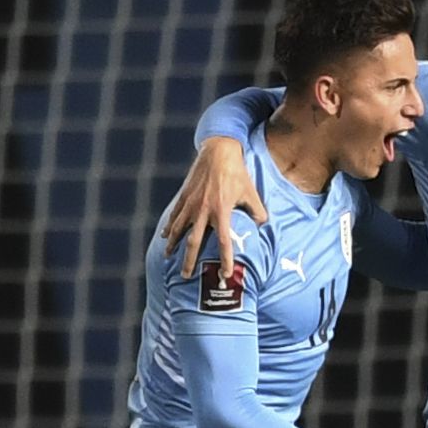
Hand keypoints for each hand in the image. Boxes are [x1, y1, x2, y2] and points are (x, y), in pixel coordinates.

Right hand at [162, 137, 267, 278]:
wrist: (219, 151)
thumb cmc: (238, 173)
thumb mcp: (251, 193)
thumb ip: (258, 212)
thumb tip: (263, 226)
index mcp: (222, 211)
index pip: (223, 242)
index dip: (225, 260)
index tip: (225, 274)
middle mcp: (203, 210)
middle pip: (194, 242)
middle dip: (189, 260)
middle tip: (186, 276)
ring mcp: (191, 203)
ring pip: (178, 229)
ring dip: (173, 245)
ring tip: (168, 256)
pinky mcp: (184, 195)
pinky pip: (174, 215)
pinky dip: (169, 226)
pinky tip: (164, 235)